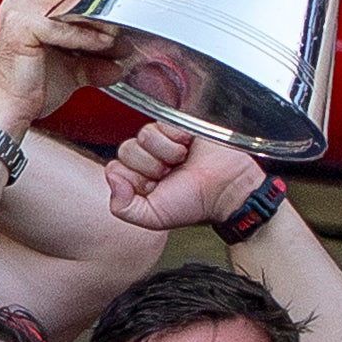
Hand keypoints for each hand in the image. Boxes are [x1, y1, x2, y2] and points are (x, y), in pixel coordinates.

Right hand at [0, 0, 126, 131]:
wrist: (10, 111)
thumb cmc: (34, 87)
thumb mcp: (75, 65)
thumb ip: (97, 56)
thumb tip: (123, 60)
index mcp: (30, 2)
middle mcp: (21, 1)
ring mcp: (18, 12)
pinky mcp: (21, 29)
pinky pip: (63, 27)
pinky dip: (87, 34)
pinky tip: (107, 39)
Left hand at [103, 121, 268, 233]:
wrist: (230, 187)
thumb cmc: (196, 203)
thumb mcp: (154, 218)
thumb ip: (123, 208)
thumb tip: (112, 178)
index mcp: (137, 180)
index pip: (114, 168)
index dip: (135, 178)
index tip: (155, 187)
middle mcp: (147, 159)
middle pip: (126, 150)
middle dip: (151, 165)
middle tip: (171, 174)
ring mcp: (162, 141)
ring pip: (143, 135)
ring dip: (166, 151)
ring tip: (182, 161)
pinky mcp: (177, 125)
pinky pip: (162, 123)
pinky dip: (177, 136)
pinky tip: (189, 147)